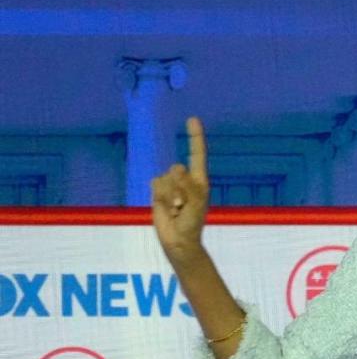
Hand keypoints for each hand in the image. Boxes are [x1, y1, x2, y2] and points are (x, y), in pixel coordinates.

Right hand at [150, 117, 209, 265]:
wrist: (178, 239)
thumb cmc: (192, 222)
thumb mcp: (195, 203)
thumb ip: (187, 185)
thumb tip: (176, 168)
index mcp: (199, 180)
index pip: (197, 154)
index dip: (194, 137)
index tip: (191, 119)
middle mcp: (185, 179)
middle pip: (176, 169)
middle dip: (178, 188)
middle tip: (183, 206)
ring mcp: (170, 184)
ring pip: (164, 178)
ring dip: (169, 196)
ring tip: (176, 209)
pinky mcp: (158, 191)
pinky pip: (155, 185)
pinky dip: (160, 197)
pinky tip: (166, 209)